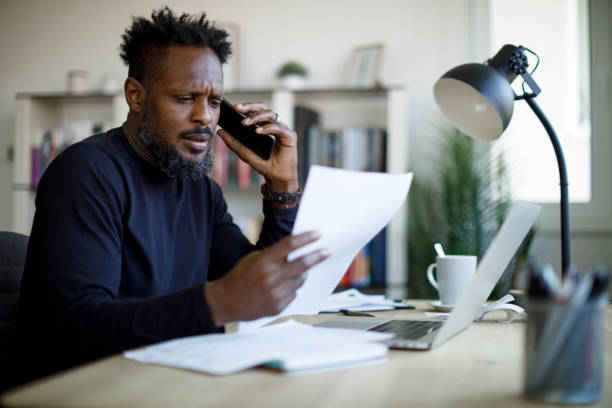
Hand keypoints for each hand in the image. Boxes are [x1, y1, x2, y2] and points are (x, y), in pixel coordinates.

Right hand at [205, 231, 329, 325]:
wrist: (225, 302)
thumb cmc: (239, 277)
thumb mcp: (252, 259)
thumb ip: (273, 255)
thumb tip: (295, 251)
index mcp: (263, 261)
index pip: (290, 245)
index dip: (307, 238)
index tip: (318, 234)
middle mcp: (271, 277)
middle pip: (302, 264)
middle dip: (317, 256)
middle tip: (327, 251)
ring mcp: (275, 294)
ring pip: (300, 280)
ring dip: (302, 274)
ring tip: (295, 272)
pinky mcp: (278, 307)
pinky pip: (293, 294)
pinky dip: (291, 288)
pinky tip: (280, 287)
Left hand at [216, 102, 298, 191]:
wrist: (276, 177)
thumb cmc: (263, 163)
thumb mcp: (244, 152)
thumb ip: (233, 142)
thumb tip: (220, 131)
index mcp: (264, 125)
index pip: (256, 110)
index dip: (246, 107)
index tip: (234, 107)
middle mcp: (274, 125)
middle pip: (263, 108)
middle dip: (250, 106)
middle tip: (238, 109)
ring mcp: (282, 129)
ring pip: (271, 115)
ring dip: (257, 117)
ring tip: (245, 122)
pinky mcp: (290, 136)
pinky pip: (279, 128)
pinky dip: (268, 128)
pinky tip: (258, 131)